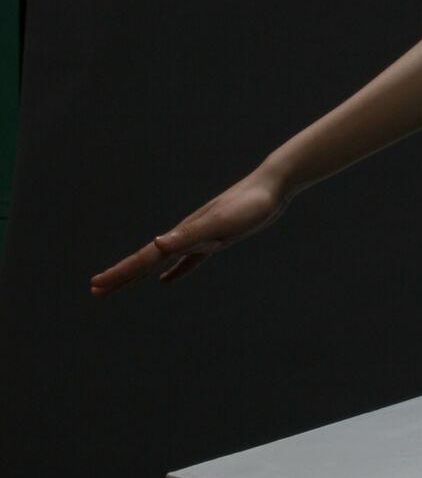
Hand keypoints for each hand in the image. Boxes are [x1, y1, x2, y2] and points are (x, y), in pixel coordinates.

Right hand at [89, 167, 291, 295]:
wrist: (271, 186)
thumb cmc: (249, 205)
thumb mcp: (220, 223)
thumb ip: (189, 235)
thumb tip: (156, 244)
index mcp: (182, 235)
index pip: (144, 259)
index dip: (119, 274)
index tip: (95, 286)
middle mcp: (184, 236)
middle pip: (145, 261)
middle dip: (120, 277)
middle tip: (94, 291)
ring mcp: (199, 238)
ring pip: (161, 262)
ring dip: (139, 275)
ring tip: (119, 286)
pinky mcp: (216, 240)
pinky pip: (188, 262)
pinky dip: (175, 272)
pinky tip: (164, 282)